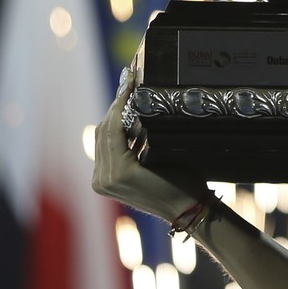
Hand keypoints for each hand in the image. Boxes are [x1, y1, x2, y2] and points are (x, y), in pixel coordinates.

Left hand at [92, 62, 207, 222]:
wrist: (186, 209)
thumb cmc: (184, 181)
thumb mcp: (165, 151)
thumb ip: (143, 131)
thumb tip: (134, 101)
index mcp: (119, 171)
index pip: (112, 126)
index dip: (120, 100)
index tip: (129, 79)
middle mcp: (104, 178)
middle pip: (103, 131)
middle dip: (115, 105)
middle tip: (127, 82)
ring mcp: (101, 182)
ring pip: (101, 140)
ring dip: (113, 117)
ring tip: (126, 96)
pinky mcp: (103, 183)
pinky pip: (104, 151)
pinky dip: (112, 134)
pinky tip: (123, 119)